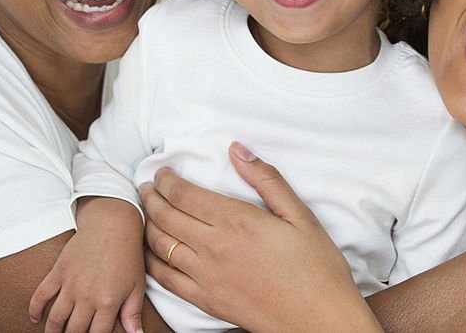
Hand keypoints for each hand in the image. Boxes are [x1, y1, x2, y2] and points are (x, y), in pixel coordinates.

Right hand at [29, 197, 146, 332]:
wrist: (113, 225)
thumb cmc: (128, 255)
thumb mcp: (136, 285)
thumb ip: (133, 313)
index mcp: (108, 302)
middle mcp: (87, 296)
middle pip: (74, 330)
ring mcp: (70, 284)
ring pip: (55, 318)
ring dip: (52, 331)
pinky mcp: (59, 271)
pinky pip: (41, 295)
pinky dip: (35, 309)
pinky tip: (35, 318)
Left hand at [141, 142, 382, 332]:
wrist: (318, 320)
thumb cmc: (316, 266)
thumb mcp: (300, 214)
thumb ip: (266, 179)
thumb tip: (237, 149)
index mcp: (237, 221)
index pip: (185, 194)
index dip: (167, 180)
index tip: (162, 172)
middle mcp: (214, 247)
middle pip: (167, 216)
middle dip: (152, 197)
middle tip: (147, 186)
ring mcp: (206, 277)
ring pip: (160, 245)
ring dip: (148, 224)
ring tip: (146, 211)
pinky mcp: (205, 301)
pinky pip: (165, 279)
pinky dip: (151, 261)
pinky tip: (150, 251)